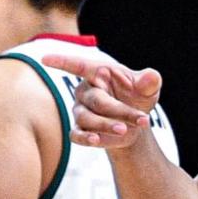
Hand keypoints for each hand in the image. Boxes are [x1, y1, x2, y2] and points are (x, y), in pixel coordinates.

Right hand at [35, 48, 164, 153]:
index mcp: (98, 73)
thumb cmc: (138, 96)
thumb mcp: (147, 88)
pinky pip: (76, 134)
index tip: (45, 59)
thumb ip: (149, 82)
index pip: (78, 65)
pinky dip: (85, 138)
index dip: (62, 61)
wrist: (137, 122)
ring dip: (107, 125)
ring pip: (87, 119)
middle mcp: (85, 91)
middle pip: (96, 101)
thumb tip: (152, 77)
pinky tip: (96, 140)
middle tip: (142, 119)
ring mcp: (80, 111)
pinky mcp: (81, 129)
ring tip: (124, 129)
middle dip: (119, 111)